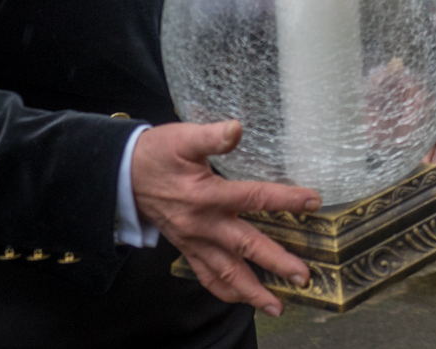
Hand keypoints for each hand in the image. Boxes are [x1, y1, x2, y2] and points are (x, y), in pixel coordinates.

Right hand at [130, 120, 321, 315]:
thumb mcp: (183, 138)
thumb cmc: (156, 154)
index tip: (313, 201)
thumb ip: (211, 136)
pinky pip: (206, 276)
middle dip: (276, 263)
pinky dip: (224, 290)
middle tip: (304, 277)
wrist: (122, 176)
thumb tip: (236, 128)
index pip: (254, 197)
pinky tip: (241, 299)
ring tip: (277, 305)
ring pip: (227, 272)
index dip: (286, 199)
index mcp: (207, 195)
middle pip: (246, 246)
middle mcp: (203, 224)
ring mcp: (195, 241)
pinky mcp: (187, 248)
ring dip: (252, 291)